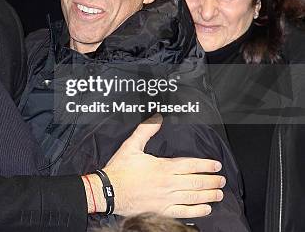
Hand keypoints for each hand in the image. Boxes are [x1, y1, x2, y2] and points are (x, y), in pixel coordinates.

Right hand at [103, 114, 224, 217]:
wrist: (108, 191)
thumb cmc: (119, 170)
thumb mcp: (130, 146)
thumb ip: (145, 131)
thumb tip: (156, 118)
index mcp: (163, 167)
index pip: (191, 165)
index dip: (206, 165)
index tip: (216, 165)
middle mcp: (168, 183)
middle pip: (197, 181)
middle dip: (212, 181)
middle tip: (222, 180)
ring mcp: (166, 198)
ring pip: (194, 197)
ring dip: (209, 195)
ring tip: (219, 193)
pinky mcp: (162, 210)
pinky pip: (184, 212)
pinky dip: (197, 211)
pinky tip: (206, 209)